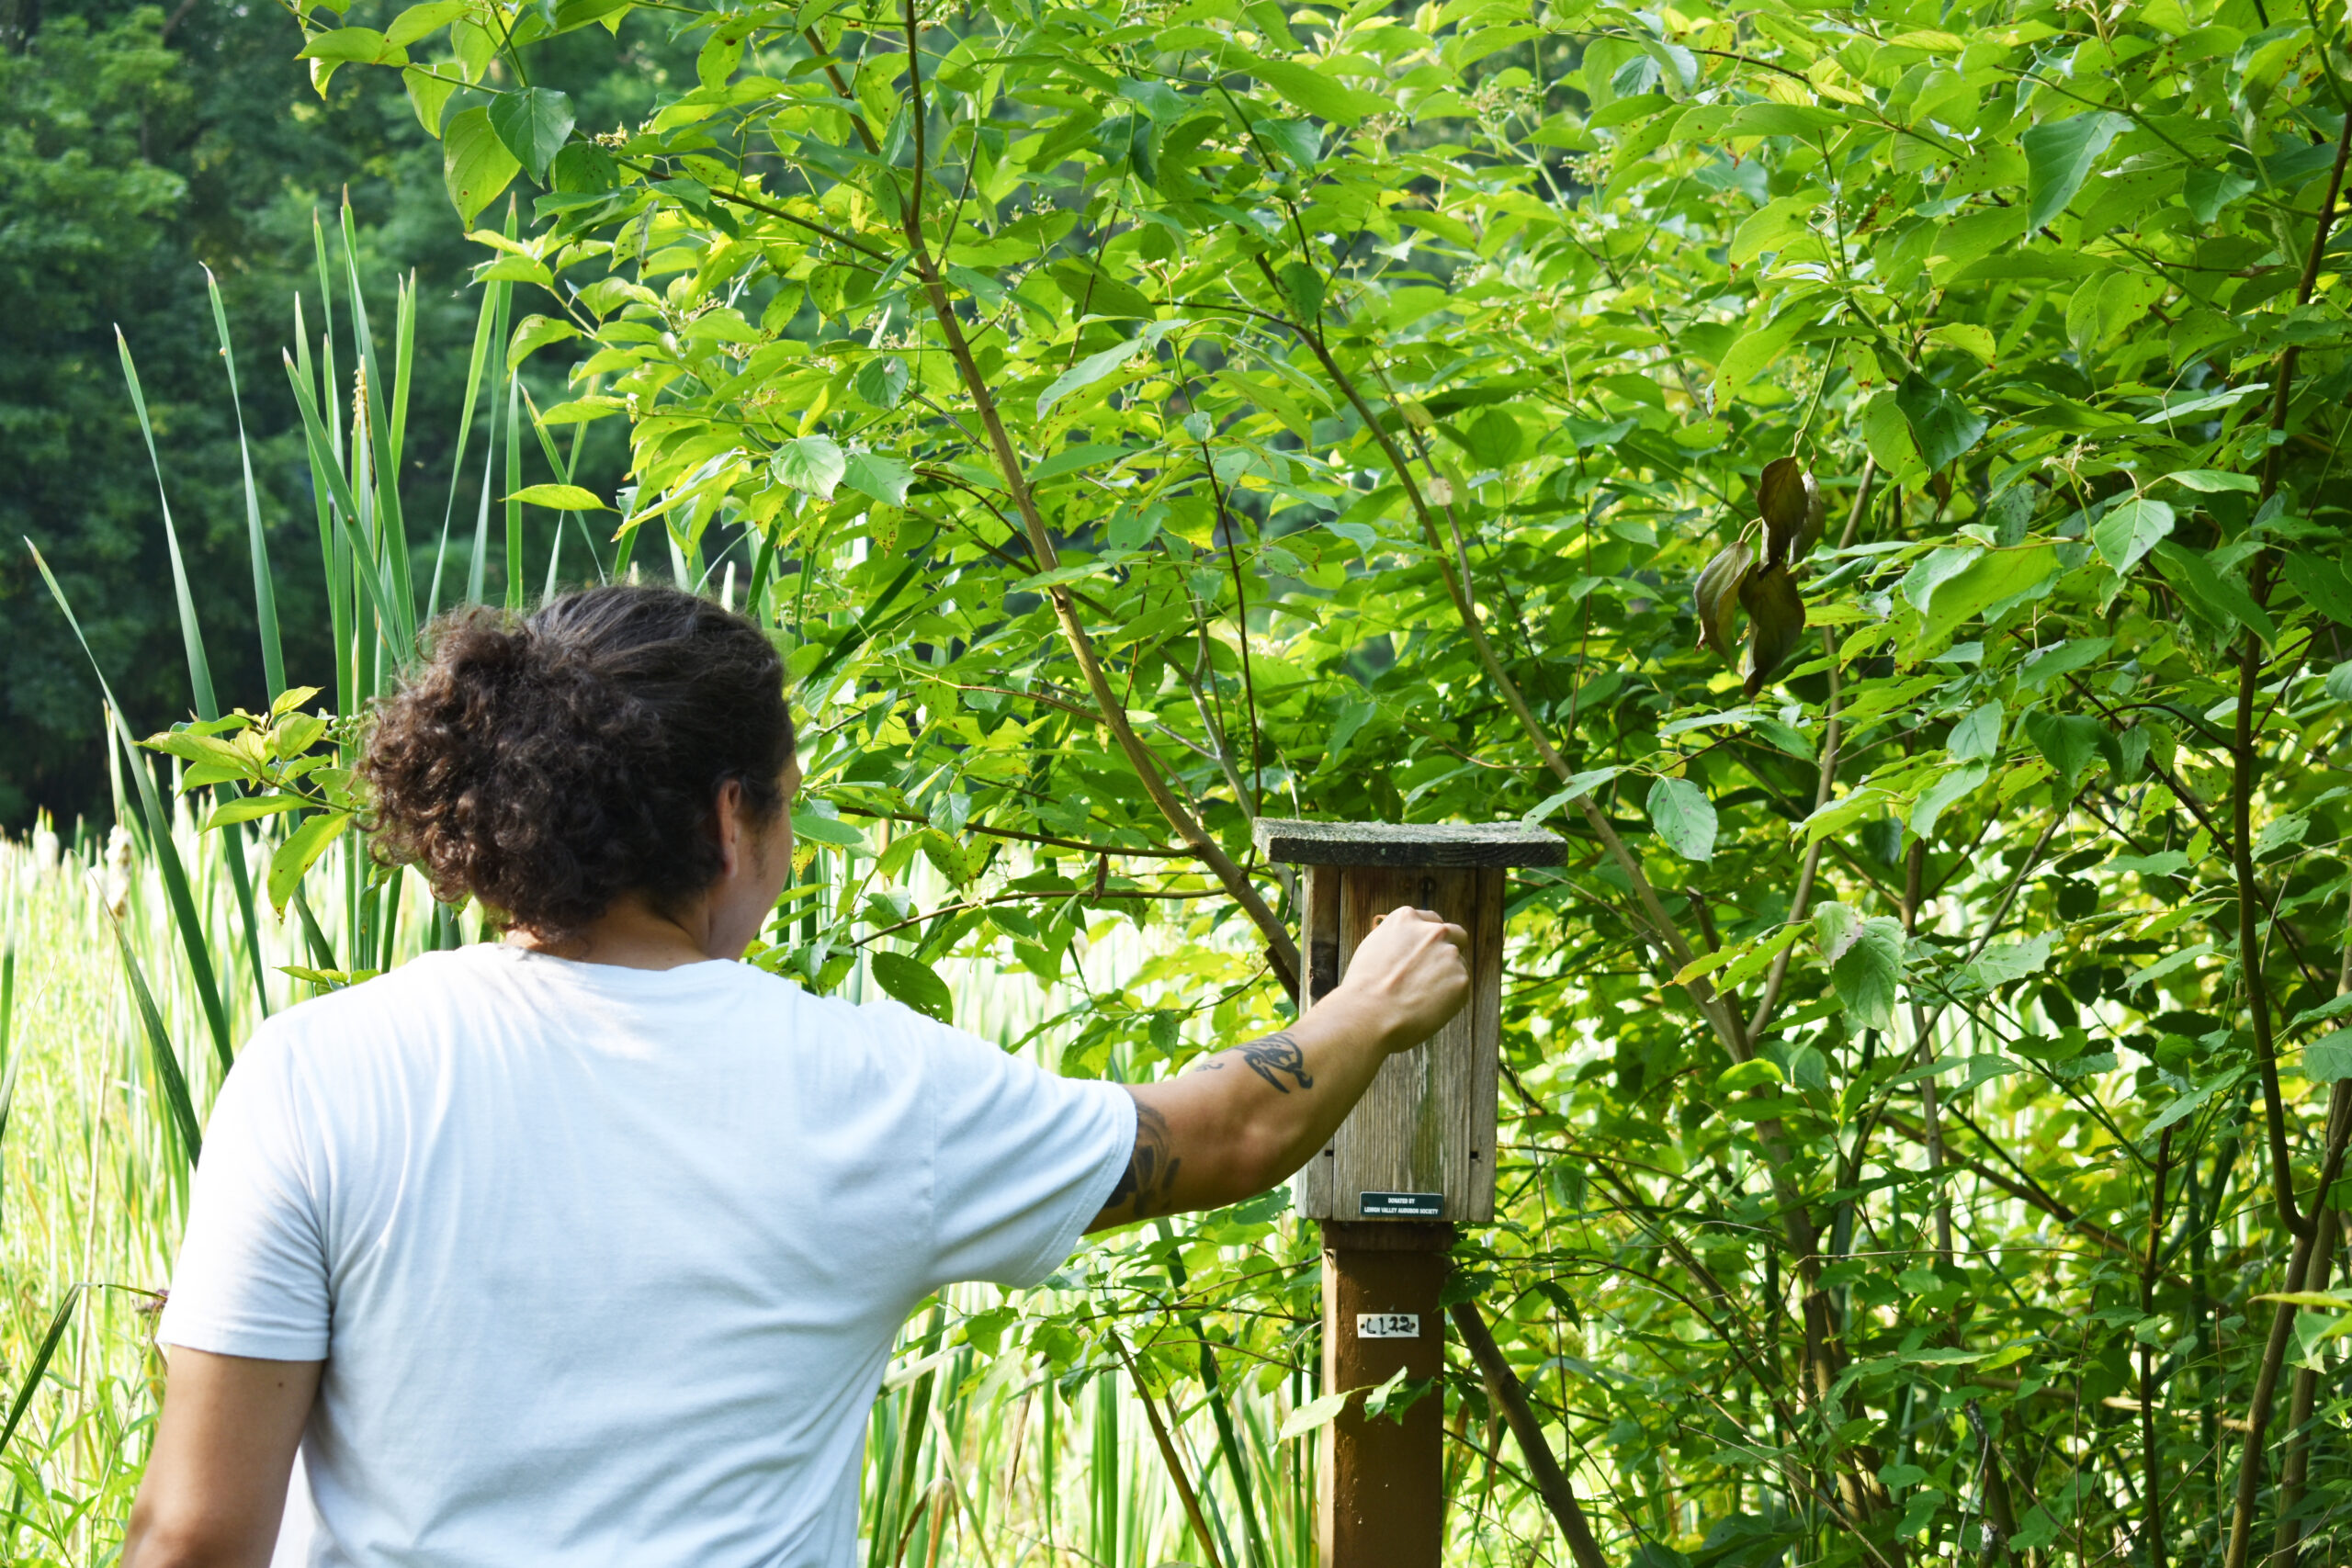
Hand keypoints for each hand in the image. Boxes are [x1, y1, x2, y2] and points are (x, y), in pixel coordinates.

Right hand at [1329, 905, 1470, 1051]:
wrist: (1369, 1013)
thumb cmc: (1365, 988)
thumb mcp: (1374, 948)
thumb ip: (1398, 941)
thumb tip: (1409, 948)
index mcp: (1407, 919)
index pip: (1432, 921)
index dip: (1430, 938)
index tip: (1428, 951)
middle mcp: (1432, 931)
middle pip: (1456, 935)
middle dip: (1450, 949)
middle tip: (1438, 972)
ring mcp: (1449, 954)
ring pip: (1457, 966)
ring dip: (1446, 979)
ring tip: (1418, 999)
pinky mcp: (1461, 979)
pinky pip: (1459, 989)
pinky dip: (1448, 1000)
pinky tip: (1425, 1008)